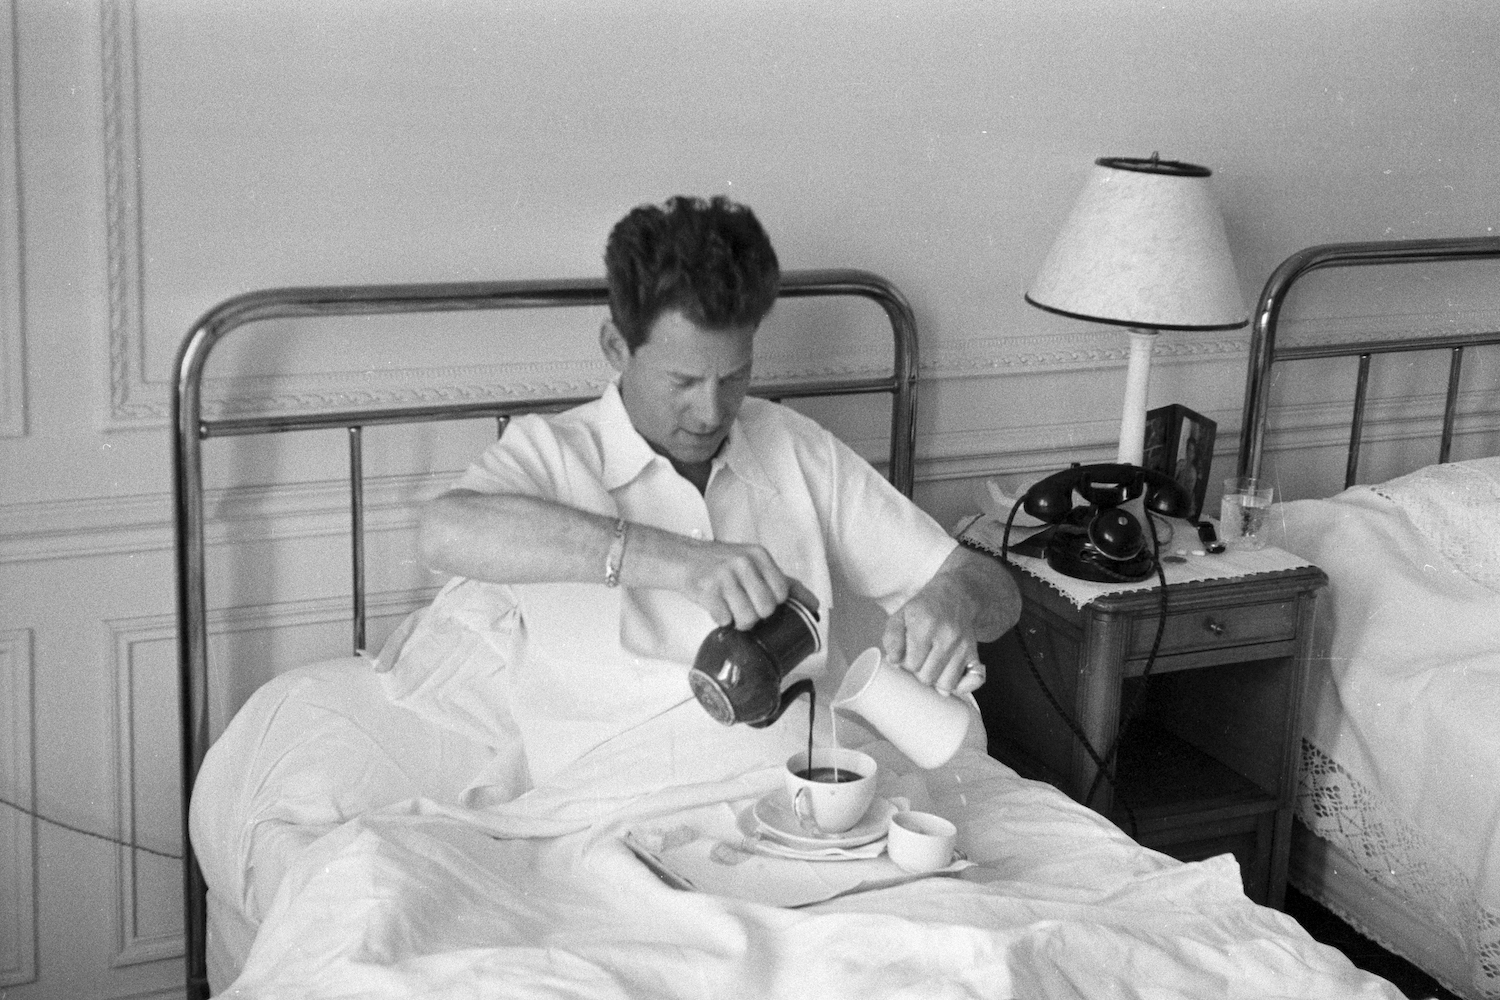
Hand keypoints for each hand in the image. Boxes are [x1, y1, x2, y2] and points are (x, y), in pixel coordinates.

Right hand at [675, 538, 813, 629]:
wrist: (682, 558)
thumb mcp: (753, 563)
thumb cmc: (721, 564)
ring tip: (730, 610)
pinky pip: (724, 619)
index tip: (761, 600)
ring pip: (746, 618)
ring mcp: (724, 575)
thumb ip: (782, 581)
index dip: (774, 604)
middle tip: (743, 607)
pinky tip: (716, 607)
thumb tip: (814, 604)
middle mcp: (743, 562)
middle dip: (756, 616)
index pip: (782, 592)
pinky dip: (720, 620)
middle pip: (766, 609)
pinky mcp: (707, 589)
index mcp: (759, 555)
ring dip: (738, 621)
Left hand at [881, 589, 984, 696]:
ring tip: (932, 666)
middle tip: (919, 660)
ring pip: (947, 684)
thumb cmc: (924, 609)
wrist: (955, 596)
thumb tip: (893, 661)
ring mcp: (962, 645)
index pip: (911, 664)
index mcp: (924, 625)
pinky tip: (950, 677)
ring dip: (937, 680)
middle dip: (919, 673)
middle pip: (928, 677)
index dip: (906, 664)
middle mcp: (946, 635)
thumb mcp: (901, 615)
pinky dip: (962, 685)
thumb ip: (891, 638)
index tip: (908, 655)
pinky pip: (973, 681)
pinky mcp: (974, 652)